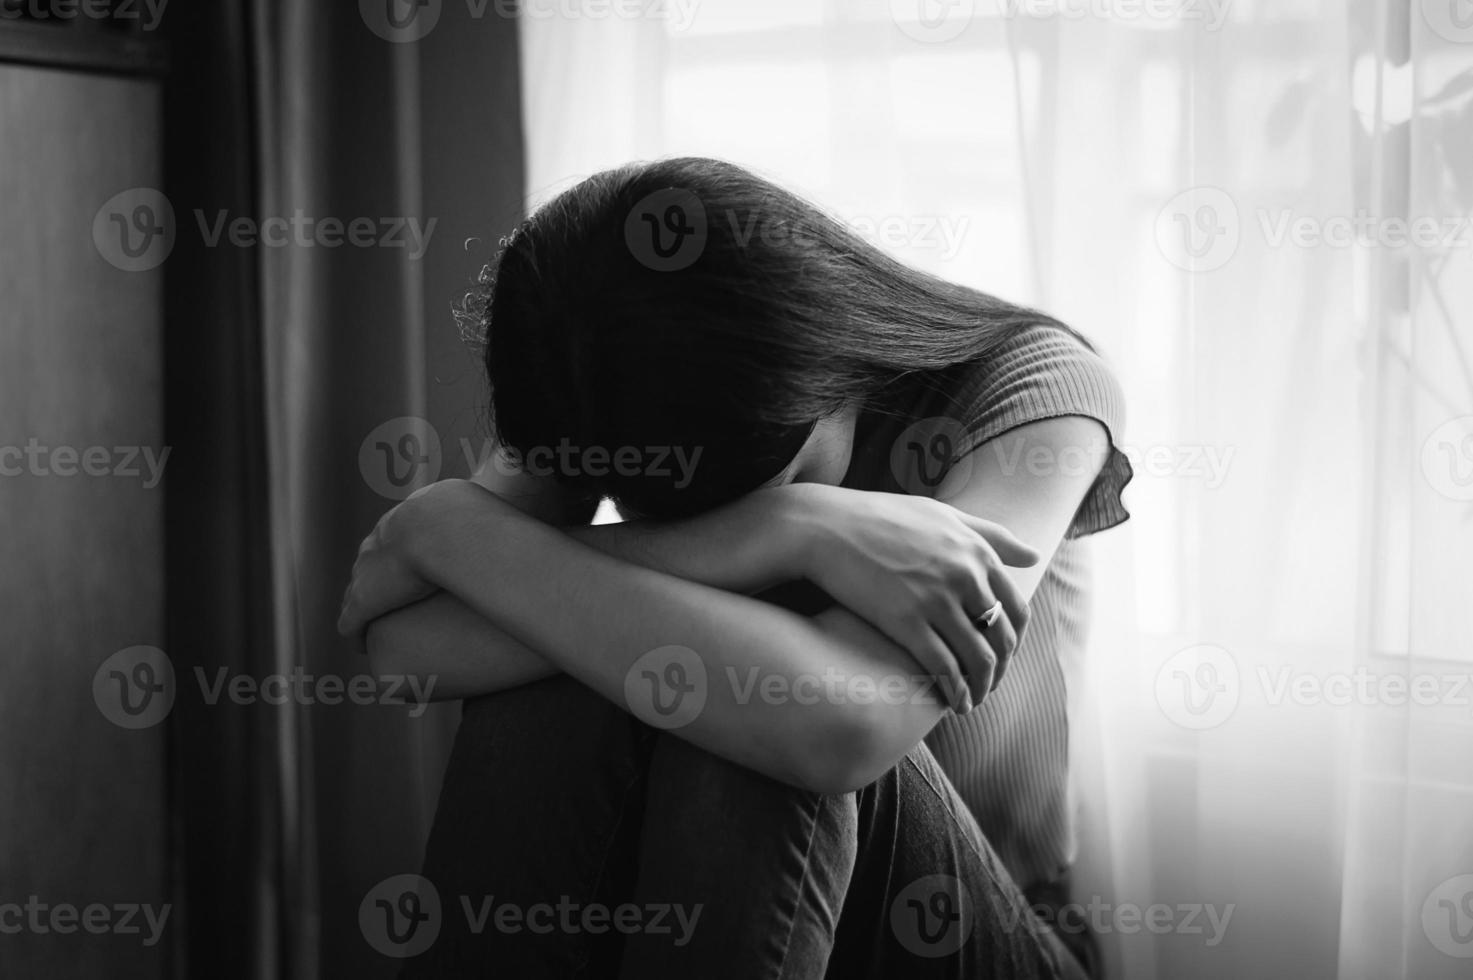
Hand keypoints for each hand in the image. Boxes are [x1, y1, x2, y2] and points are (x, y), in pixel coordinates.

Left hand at [337, 479, 485, 640]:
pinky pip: (352, 622)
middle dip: (379, 577)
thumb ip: (496, 521)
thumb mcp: (486, 515)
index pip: (397, 534)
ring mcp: (369, 571)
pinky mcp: (364, 602)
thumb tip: (518, 527)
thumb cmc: (475, 525)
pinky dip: (355, 634)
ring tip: (378, 626)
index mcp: (408, 516)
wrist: (447, 533)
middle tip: (398, 596)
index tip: (419, 566)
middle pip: (372, 561)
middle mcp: (381, 540)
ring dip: (366, 607)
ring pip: (358, 591)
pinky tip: (362, 646)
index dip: (406, 551)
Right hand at [784, 484, 1037, 712]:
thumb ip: (990, 535)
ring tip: (971, 702)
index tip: (1003, 656)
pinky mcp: (906, 622)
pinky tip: (953, 705)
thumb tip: (1034, 557)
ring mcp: (936, 600)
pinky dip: (955, 692)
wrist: (825, 526)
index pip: (1017, 608)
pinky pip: (944, 668)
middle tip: (987, 685)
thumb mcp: (941, 516)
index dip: (1015, 641)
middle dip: (1000, 670)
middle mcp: (964, 576)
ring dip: (980, 688)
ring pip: (978, 659)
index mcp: (976, 552)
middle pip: (1002, 638)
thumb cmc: (880, 517)